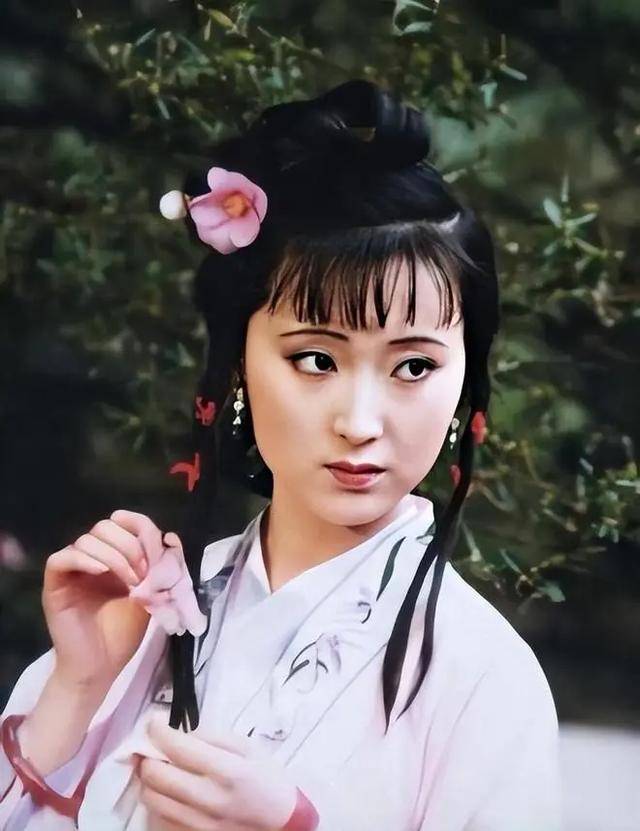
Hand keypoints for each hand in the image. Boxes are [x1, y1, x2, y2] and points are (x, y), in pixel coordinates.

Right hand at [42, 509, 164, 687]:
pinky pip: (60, 559)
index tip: (155, 546)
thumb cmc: (123, 633)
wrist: (101, 667)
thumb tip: (168, 538)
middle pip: (104, 527)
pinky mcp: (55, 585)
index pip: (120, 524)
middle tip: (145, 571)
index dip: (138, 526)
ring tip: (132, 581)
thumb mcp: (149, 593)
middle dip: (129, 544)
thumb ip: (156, 567)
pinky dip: (83, 559)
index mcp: (112, 557)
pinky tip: (101, 572)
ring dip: (114, 555)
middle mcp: (91, 559)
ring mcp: (72, 571)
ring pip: (86, 540)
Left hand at [136, 713, 298, 830]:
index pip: (178, 747)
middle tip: (152, 747)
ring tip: (159, 769)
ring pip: (152, 800)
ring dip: (149, 780)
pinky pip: (159, 820)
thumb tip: (181, 732)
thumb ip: (213, 737)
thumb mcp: (248, 748)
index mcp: (227, 771)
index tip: (154, 722)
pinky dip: (157, 803)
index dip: (158, 730)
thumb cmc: (267, 780)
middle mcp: (209, 800)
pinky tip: (168, 793)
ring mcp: (199, 825)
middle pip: (157, 776)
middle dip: (147, 755)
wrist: (281, 824)